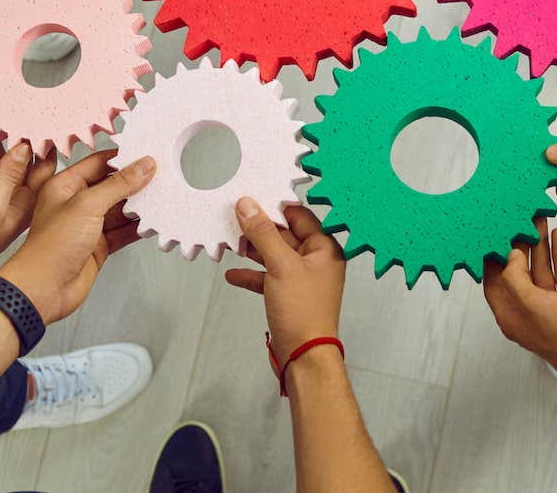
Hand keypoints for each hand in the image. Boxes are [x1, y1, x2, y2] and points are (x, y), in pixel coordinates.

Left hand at [0, 152, 154, 323]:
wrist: (43, 290)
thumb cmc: (50, 247)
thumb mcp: (87, 205)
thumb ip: (119, 184)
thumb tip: (142, 166)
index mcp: (66, 186)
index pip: (99, 163)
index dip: (122, 158)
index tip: (146, 155)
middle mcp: (77, 204)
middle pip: (113, 186)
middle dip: (135, 183)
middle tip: (159, 177)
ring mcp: (89, 226)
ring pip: (121, 209)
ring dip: (139, 206)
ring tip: (159, 199)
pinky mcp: (99, 245)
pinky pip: (123, 231)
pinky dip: (137, 227)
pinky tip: (150, 222)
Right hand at [225, 198, 345, 368]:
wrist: (304, 358)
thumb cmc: (304, 314)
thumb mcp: (281, 265)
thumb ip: (263, 234)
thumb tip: (248, 205)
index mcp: (324, 248)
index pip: (299, 216)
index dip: (275, 206)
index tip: (252, 198)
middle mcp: (316, 261)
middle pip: (285, 234)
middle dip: (260, 228)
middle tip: (236, 217)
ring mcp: (302, 279)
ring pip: (275, 255)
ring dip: (253, 250)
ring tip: (232, 241)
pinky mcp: (289, 296)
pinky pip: (269, 277)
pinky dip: (252, 275)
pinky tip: (233, 274)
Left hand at [484, 220, 556, 396]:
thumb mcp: (533, 307)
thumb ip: (516, 279)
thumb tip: (510, 256)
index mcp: (511, 315)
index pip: (494, 280)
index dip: (492, 257)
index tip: (494, 233)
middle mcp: (527, 308)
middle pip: (517, 270)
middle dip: (518, 244)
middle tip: (519, 219)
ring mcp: (550, 304)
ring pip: (540, 267)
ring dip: (539, 244)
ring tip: (538, 220)